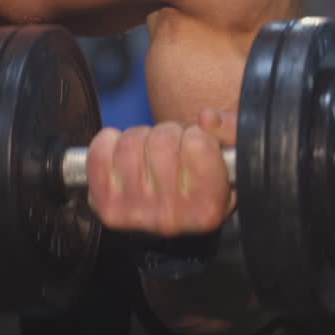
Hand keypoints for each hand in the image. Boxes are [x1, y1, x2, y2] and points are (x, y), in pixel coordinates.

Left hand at [86, 109, 236, 236]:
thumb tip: (207, 118)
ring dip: (142, 138)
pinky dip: (110, 142)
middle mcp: (172, 216)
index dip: (197, 135)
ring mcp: (135, 213)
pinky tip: (123, 155)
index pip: (197, 143)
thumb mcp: (232, 157)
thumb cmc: (203, 180)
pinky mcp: (106, 206)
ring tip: (151, 154)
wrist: (173, 215)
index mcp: (208, 207)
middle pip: (162, 139)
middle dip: (169, 134)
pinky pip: (99, 151)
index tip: (197, 147)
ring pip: (131, 141)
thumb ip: (234, 130)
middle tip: (173, 150)